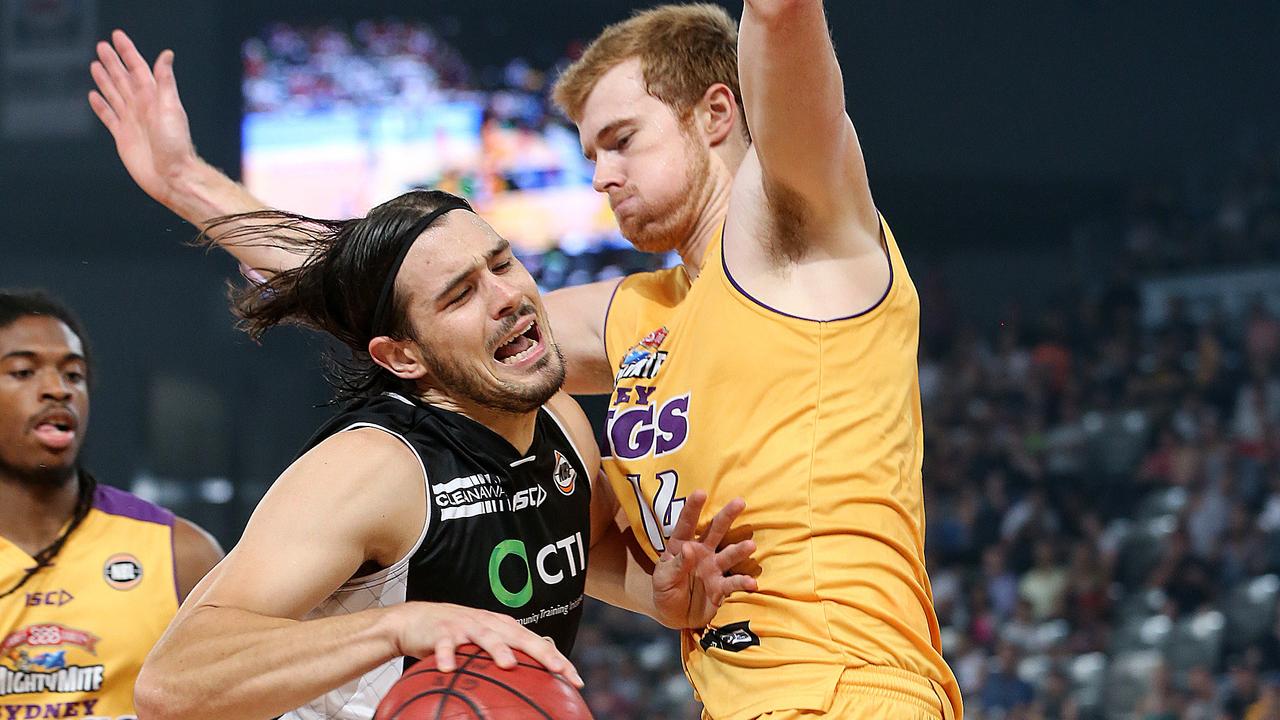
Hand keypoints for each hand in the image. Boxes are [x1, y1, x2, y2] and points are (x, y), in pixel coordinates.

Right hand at [88, 29, 198, 207]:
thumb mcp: (171, 109)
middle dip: (113, 62)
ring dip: (105, 80)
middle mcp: (142, 108)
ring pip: (115, 94)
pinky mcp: (123, 137)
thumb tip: (166, 55)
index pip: (138, 69)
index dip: (128, 53)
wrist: (171, 177)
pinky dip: (101, 106)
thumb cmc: (176, 146)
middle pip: (123, 79)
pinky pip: (109, 117)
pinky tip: (94, 96)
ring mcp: (132, 122)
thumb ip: (165, 82)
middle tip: (102, 46)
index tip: (117, 37)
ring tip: (95, 65)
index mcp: (153, 98)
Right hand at [388, 602, 582, 687]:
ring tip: (508, 664)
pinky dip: (447, 655)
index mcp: (505, 628)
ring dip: (498, 649)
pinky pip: (446, 645)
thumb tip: (534, 685)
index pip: (538, 643)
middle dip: (541, 652)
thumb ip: (508, 658)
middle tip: (557, 669)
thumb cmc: (458, 635)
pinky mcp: (442, 631)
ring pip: (486, 636)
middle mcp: (490, 624)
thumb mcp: (486, 644)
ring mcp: (467, 626)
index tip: (575, 680)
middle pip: (520, 636)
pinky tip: (449, 668)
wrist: (418, 619)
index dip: (558, 660)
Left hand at [652, 491, 757, 628]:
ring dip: (739, 550)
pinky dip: (743, 583)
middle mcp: (702, 553)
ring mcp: (713, 569)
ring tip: (750, 546)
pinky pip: (733, 583)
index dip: (693, 509)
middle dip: (727, 517)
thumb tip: (689, 548)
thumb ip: (676, 564)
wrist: (674, 615)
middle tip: (739, 502)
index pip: (686, 525)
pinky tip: (752, 584)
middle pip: (715, 531)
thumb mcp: (663, 579)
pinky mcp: (721, 588)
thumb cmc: (664, 590)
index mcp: (682, 546)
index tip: (700, 492)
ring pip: (729, 555)